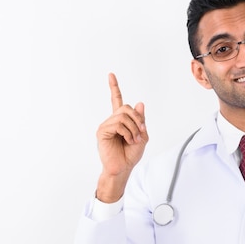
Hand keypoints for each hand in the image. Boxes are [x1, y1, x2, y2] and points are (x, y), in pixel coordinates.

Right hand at [95, 73, 148, 201]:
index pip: (116, 101)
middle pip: (125, 107)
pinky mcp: (102, 132)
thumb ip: (141, 121)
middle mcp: (112, 121)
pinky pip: (118, 124)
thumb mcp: (142, 136)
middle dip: (138, 119)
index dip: (114, 87)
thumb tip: (139, 103)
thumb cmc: (130, 155)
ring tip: (134, 139)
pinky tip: (127, 140)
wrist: (122, 168)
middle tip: (142, 132)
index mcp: (120, 121)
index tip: (111, 75)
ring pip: (123, 115)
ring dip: (134, 127)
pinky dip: (127, 132)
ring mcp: (106, 126)